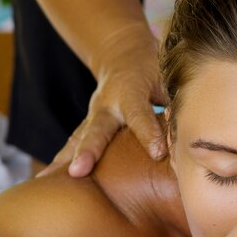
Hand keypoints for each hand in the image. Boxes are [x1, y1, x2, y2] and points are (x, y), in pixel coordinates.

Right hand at [38, 38, 167, 177]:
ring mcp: (94, 115)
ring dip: (67, 160)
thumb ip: (175, 102)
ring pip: (79, 138)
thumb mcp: (167, 77)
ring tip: (48, 181)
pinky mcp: (88, 125)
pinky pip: (74, 143)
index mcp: (130, 91)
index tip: (158, 153)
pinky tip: (47, 180)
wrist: (123, 55)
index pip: (139, 114)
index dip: (149, 133)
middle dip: (89, 151)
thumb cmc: (152, 69)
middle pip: (97, 129)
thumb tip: (189, 129)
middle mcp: (107, 104)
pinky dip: (61, 161)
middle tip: (78, 172)